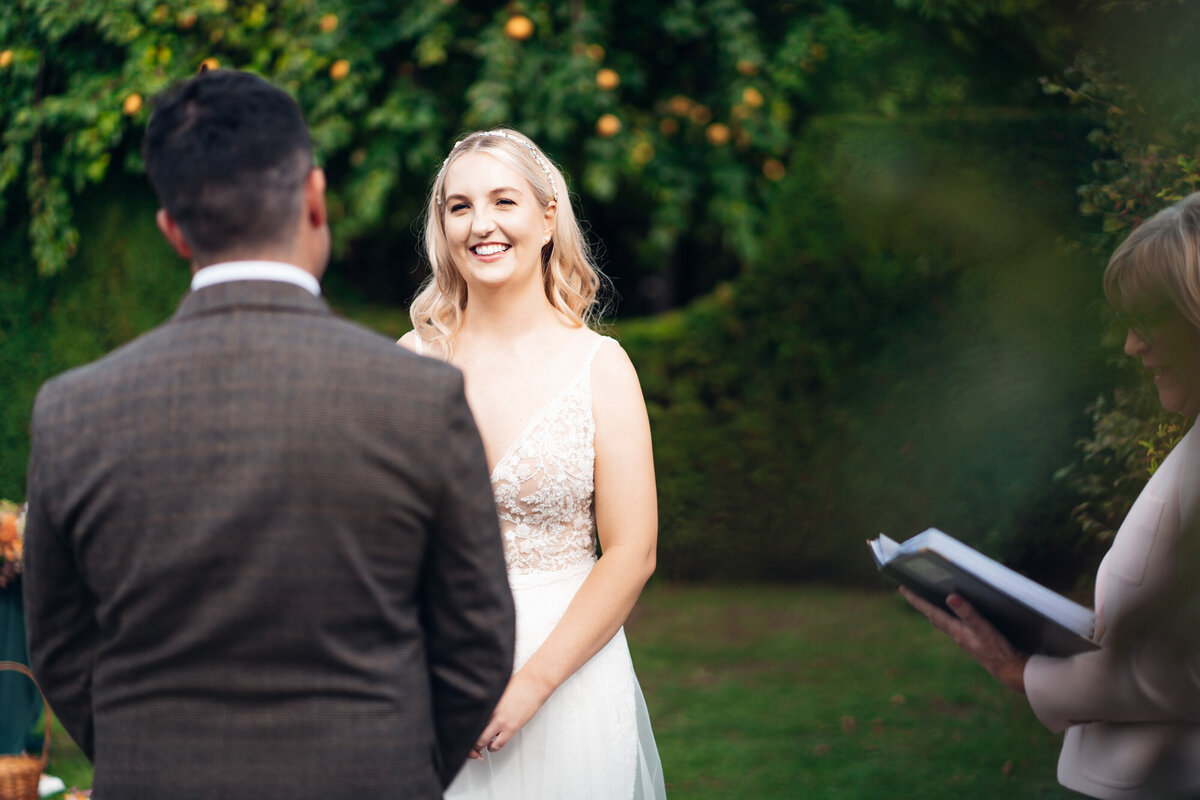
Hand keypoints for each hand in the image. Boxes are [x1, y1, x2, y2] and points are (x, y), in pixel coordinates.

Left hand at [468, 669, 552, 758]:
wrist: (533, 684)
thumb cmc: (518, 683)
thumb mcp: (496, 690)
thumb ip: (486, 700)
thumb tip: (478, 707)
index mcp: (484, 702)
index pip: (467, 720)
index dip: (462, 730)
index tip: (463, 733)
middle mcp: (490, 712)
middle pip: (472, 732)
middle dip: (469, 742)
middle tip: (470, 745)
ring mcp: (500, 721)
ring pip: (482, 740)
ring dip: (480, 746)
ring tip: (481, 745)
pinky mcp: (511, 727)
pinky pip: (498, 744)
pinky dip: (493, 748)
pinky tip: (492, 745)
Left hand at [900, 587, 1029, 693]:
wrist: (1008, 669)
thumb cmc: (996, 649)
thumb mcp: (983, 628)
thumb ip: (968, 613)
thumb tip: (951, 597)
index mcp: (954, 629)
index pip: (930, 611)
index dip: (917, 600)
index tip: (903, 588)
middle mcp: (955, 633)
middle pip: (932, 615)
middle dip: (921, 604)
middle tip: (908, 592)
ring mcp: (962, 637)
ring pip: (941, 620)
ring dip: (932, 609)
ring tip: (925, 600)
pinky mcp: (971, 639)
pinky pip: (952, 624)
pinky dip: (946, 616)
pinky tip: (951, 614)